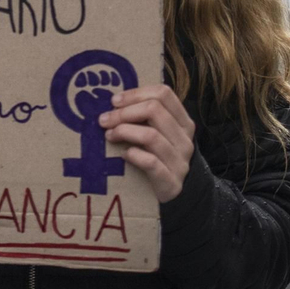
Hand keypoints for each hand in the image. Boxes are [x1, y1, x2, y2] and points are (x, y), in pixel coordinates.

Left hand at [99, 84, 195, 202]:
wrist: (175, 195)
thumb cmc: (160, 159)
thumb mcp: (158, 135)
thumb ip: (145, 118)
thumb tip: (114, 103)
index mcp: (183, 122)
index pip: (164, 94)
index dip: (136, 93)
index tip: (114, 101)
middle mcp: (185, 138)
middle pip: (154, 110)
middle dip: (124, 112)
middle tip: (104, 120)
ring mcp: (181, 161)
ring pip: (151, 135)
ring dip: (124, 131)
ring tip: (109, 135)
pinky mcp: (171, 181)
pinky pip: (151, 162)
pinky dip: (133, 155)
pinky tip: (123, 154)